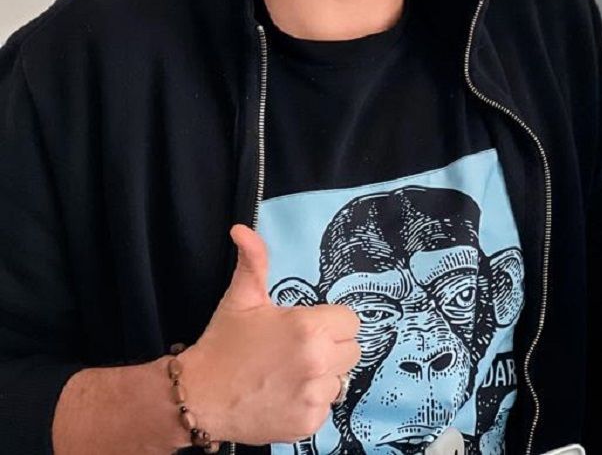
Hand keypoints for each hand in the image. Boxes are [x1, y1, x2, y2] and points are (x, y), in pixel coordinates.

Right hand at [180, 224, 360, 444]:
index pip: (351, 322)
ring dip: (322, 378)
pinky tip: (285, 397)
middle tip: (298, 352)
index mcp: (309, 327)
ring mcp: (314, 394)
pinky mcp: (308, 423)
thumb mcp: (241, 299)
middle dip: (331, 349)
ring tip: (289, 375)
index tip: (309, 330)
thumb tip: (242, 229)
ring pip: (340, 380)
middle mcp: (318, 360)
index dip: (331, 324)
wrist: (198, 398)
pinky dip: (310, 404)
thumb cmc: (223, 345)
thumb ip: (253, 261)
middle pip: (352, 351)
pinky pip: (326, 408)